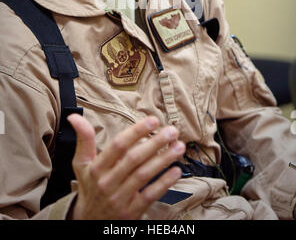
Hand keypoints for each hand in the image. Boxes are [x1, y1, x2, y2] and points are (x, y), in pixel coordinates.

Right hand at [67, 114, 184, 219]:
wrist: (88, 222)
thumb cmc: (89, 186)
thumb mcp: (81, 163)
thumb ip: (83, 139)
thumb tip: (74, 117)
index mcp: (95, 168)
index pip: (118, 146)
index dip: (136, 132)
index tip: (153, 120)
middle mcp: (106, 183)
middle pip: (134, 159)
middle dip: (155, 143)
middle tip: (172, 131)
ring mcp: (119, 199)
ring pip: (144, 176)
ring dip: (163, 159)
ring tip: (178, 147)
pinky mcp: (131, 213)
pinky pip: (150, 195)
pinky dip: (164, 183)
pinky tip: (176, 171)